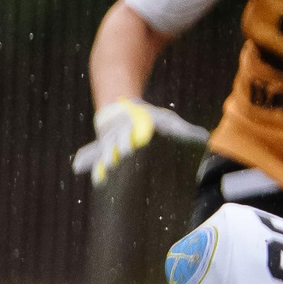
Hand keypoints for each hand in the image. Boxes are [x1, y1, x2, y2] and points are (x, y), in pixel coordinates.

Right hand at [74, 98, 207, 184]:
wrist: (126, 110)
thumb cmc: (153, 119)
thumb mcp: (170, 121)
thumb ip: (185, 131)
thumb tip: (204, 137)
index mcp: (137, 128)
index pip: (134, 136)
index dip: (131, 142)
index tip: (129, 150)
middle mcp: (121, 133)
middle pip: (116, 143)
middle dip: (116, 152)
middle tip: (114, 161)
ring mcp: (109, 139)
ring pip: (103, 150)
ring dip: (99, 161)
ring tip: (96, 173)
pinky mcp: (103, 146)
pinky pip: (92, 152)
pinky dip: (86, 159)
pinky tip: (77, 168)